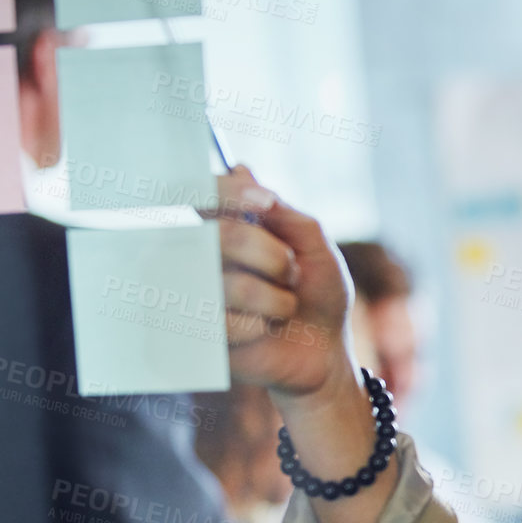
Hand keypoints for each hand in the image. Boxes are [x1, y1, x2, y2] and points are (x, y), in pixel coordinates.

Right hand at [209, 167, 354, 397]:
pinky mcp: (200, 335)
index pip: (203, 195)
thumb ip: (283, 212)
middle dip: (271, 255)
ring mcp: (197, 296)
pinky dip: (261, 327)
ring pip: (231, 284)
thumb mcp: (315, 246)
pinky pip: (228, 324)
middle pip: (220, 237)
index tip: (264, 201)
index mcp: (227, 227)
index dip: (227, 192)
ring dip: (275, 298)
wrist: (324, 351)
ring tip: (284, 307)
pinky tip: (263, 332)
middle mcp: (204, 256)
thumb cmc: (318, 293)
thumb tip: (241, 171)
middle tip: (291, 271)